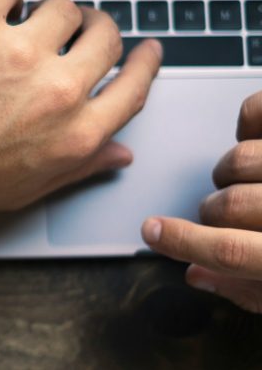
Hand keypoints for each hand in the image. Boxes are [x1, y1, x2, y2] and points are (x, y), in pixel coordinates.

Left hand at [0, 0, 162, 225]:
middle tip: (77, 28)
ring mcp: (15, 51)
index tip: (144, 49)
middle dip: (95, 28)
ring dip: (46, 13)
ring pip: (60, 6)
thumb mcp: (27, 188)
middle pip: (104, 35)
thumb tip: (118, 151)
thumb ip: (79, 166)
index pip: (134, 85)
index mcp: (74, 133)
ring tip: (22, 25)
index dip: (144, 62)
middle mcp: (55, 90)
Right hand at [142, 91, 261, 312]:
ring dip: (231, 170)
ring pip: (240, 161)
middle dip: (212, 212)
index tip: (151, 232)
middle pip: (227, 206)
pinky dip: (249, 118)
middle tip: (217, 213)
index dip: (183, 244)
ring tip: (245, 179)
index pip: (229, 254)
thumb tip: (196, 275)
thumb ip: (248, 288)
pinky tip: (251, 135)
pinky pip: (259, 112)